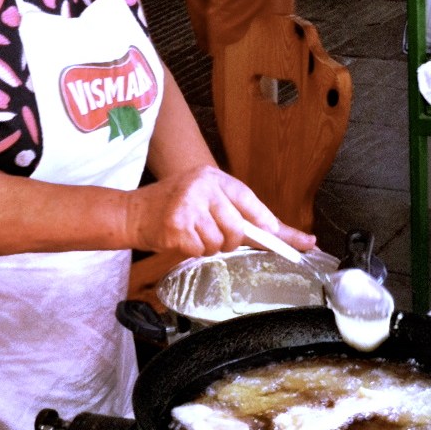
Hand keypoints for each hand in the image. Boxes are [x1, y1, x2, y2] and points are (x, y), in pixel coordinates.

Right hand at [128, 165, 314, 256]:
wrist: (131, 213)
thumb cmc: (171, 207)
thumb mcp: (202, 197)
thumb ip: (233, 210)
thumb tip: (275, 231)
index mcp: (212, 177)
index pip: (249, 199)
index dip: (271, 222)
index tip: (299, 241)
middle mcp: (202, 187)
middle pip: (238, 228)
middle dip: (230, 241)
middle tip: (213, 236)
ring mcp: (189, 206)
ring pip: (220, 243)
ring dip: (209, 248)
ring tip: (192, 234)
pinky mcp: (177, 226)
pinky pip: (201, 251)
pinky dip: (194, 252)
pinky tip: (180, 239)